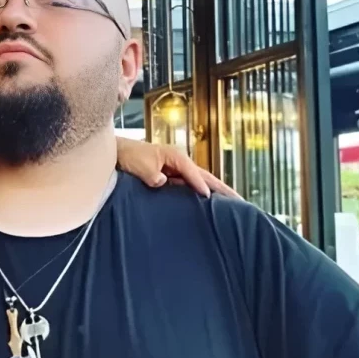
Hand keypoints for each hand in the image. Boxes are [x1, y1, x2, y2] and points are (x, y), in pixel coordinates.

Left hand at [115, 137, 239, 198]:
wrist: (119, 153)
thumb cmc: (130, 156)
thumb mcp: (140, 166)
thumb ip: (152, 175)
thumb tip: (162, 181)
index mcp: (175, 157)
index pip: (193, 173)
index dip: (200, 184)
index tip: (209, 197)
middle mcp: (181, 162)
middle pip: (206, 176)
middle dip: (222, 188)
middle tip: (239, 201)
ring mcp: (179, 169)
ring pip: (202, 181)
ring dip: (217, 191)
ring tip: (234, 204)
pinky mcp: (174, 177)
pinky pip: (192, 186)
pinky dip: (203, 193)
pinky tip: (212, 204)